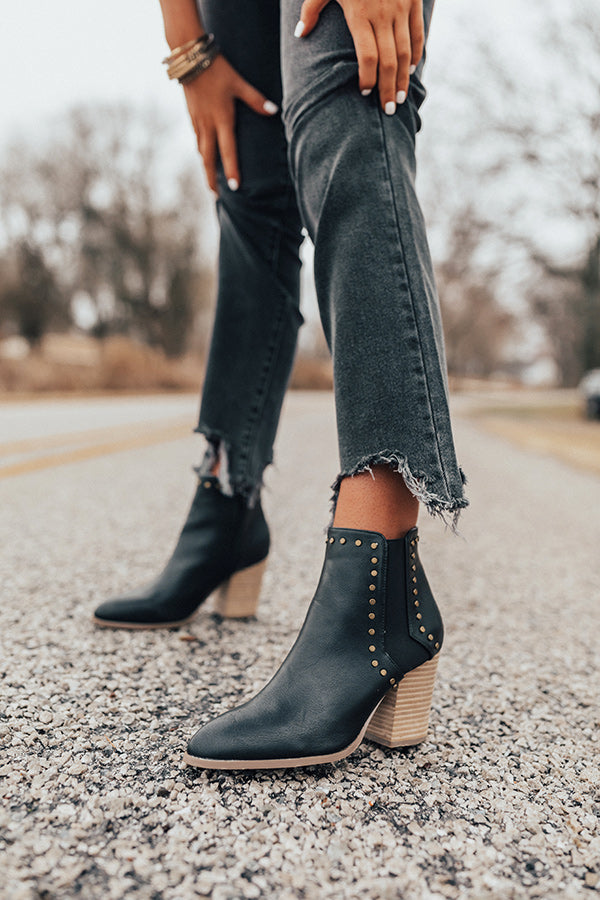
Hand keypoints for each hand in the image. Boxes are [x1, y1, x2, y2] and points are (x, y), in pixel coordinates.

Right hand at [182, 53, 278, 191]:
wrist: (189, 57)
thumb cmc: (218, 69)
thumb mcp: (239, 83)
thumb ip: (256, 100)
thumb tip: (274, 111)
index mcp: (221, 119)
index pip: (228, 151)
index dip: (232, 171)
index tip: (235, 188)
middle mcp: (208, 124)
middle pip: (208, 159)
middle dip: (212, 179)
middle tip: (216, 196)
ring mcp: (197, 121)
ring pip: (201, 150)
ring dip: (206, 167)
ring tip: (211, 181)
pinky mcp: (191, 115)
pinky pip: (196, 139)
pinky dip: (201, 151)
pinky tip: (204, 155)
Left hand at [295, 0, 423, 114]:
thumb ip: (312, 9)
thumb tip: (299, 35)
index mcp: (360, 13)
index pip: (368, 56)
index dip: (368, 78)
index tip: (364, 94)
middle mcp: (383, 14)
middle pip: (389, 60)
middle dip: (387, 88)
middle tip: (387, 110)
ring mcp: (401, 7)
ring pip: (407, 51)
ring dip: (403, 78)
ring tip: (398, 98)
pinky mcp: (413, 1)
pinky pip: (417, 34)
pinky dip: (417, 54)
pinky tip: (411, 71)